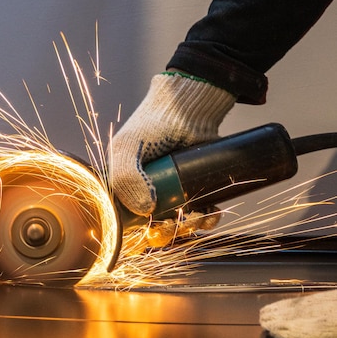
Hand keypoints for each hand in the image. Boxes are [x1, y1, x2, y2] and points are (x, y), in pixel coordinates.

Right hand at [109, 72, 234, 215]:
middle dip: (169, 229)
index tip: (154, 225)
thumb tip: (146, 211)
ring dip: (192, 226)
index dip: (140, 227)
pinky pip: (202, 212)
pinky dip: (208, 218)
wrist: (189, 108)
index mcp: (124, 184)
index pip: (128, 218)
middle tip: (179, 220)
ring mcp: (173, 190)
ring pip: (181, 221)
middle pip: (156, 225)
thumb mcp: (126, 148)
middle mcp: (148, 190)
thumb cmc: (151, 124)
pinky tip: (211, 211)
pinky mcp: (196, 188)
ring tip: (199, 214)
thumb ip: (125, 179)